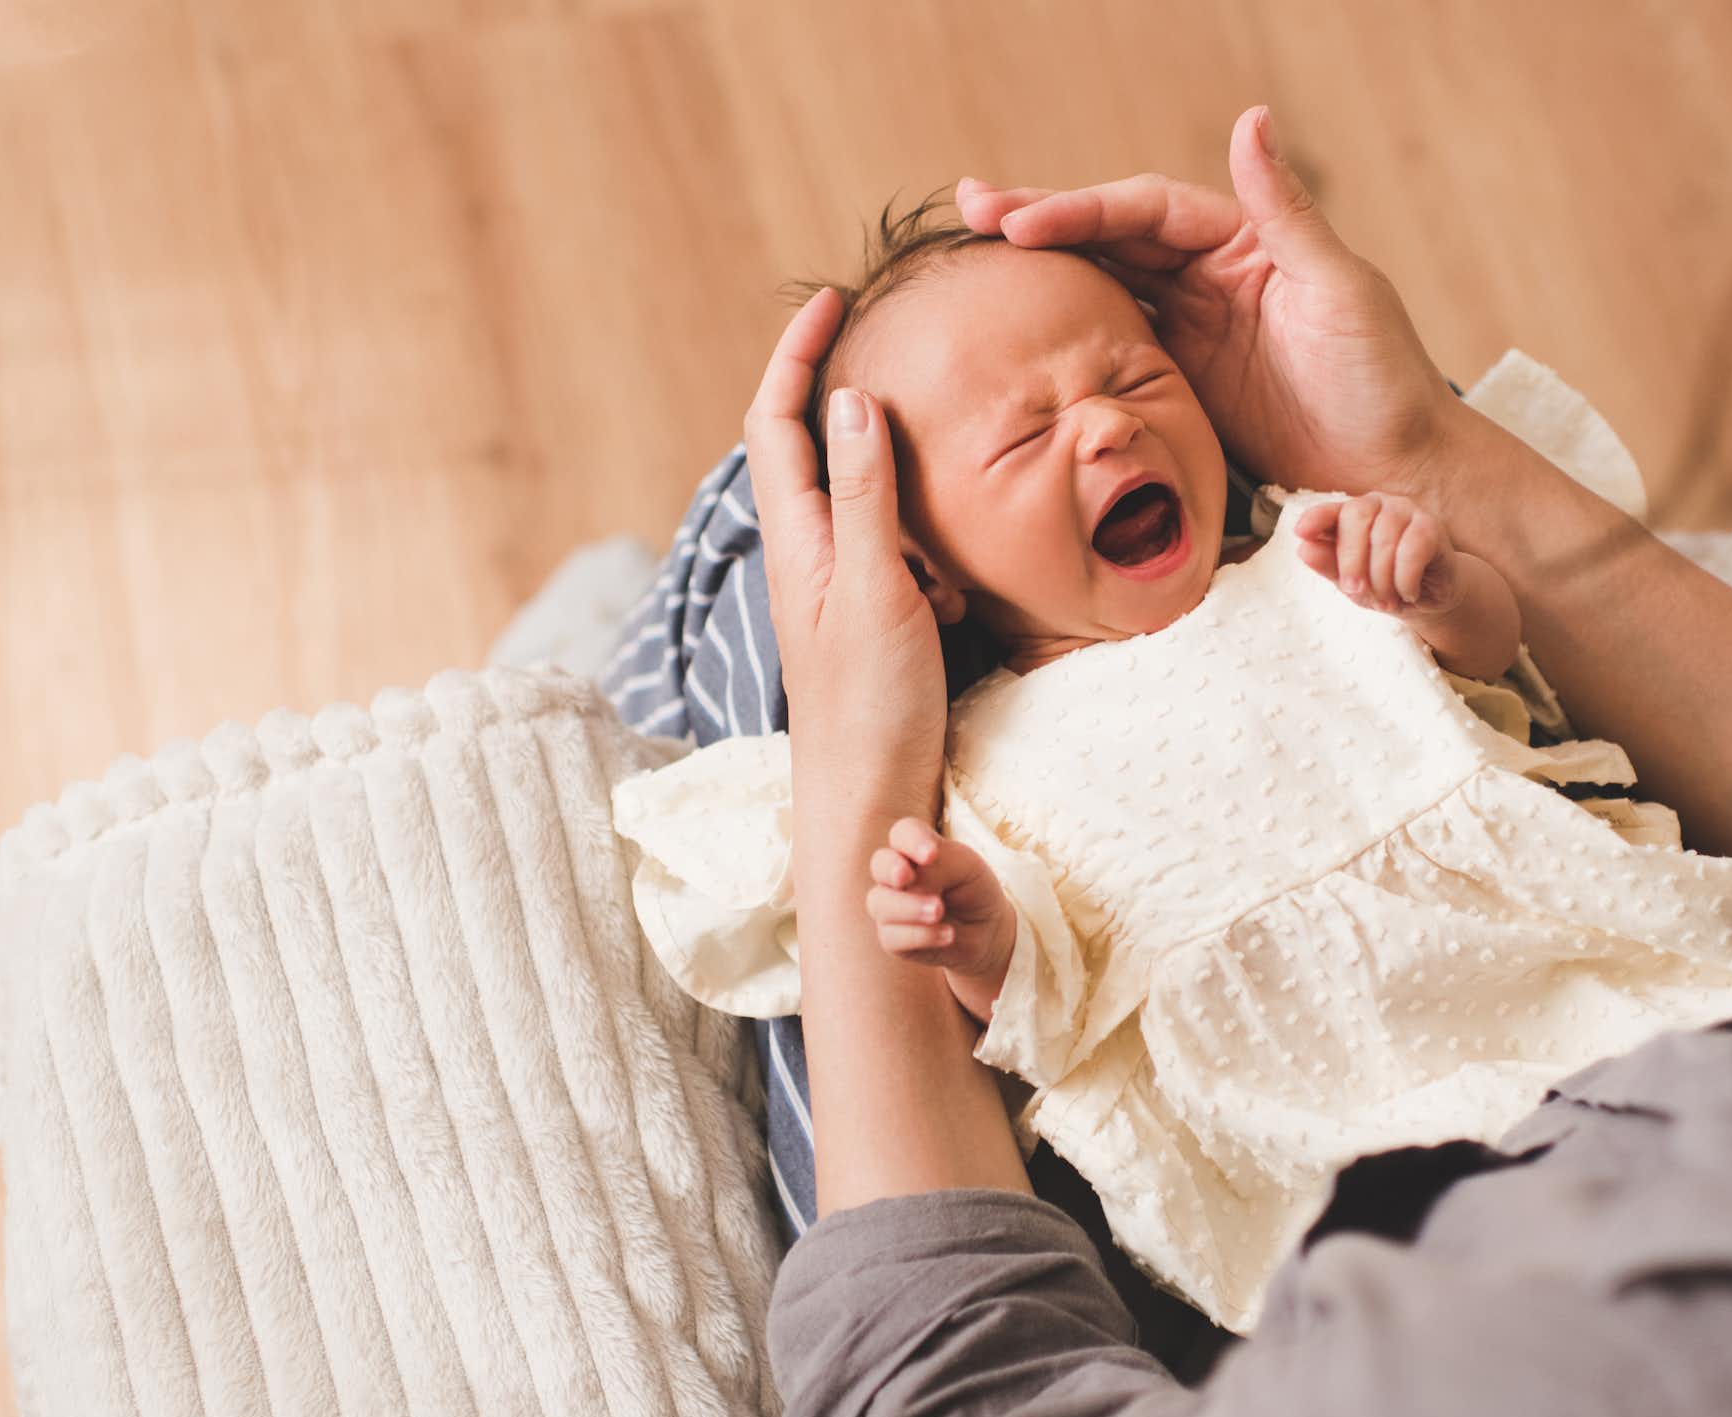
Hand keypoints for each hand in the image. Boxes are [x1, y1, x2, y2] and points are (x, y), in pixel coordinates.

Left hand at [743, 290, 946, 804]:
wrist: (869, 801)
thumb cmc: (871, 706)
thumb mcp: (878, 588)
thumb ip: (865, 495)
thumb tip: (850, 397)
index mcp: (798, 538)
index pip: (778, 419)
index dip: (796, 353)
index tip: (834, 300)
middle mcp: (807, 555)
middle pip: (801, 443)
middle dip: (832, 382)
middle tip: (881, 335)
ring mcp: (835, 586)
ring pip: (846, 489)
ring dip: (878, 447)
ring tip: (930, 421)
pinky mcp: (867, 615)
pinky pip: (884, 538)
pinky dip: (913, 514)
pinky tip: (953, 533)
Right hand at [866, 817, 1016, 1019]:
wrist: (986, 930)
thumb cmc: (973, 889)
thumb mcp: (967, 868)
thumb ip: (940, 865)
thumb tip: (911, 883)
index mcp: (914, 849)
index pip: (903, 833)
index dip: (912, 840)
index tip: (931, 854)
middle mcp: (896, 875)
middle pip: (880, 863)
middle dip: (891, 868)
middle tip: (906, 877)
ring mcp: (890, 907)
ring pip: (880, 902)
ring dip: (910, 906)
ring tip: (939, 911)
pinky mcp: (893, 939)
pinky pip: (892, 937)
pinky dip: (922, 935)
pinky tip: (948, 934)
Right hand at [957, 105, 1463, 503]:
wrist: (1397, 471)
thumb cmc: (1383, 378)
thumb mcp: (1339, 287)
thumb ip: (1286, 210)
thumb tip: (1251, 118)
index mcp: (1242, 241)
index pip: (1145, 210)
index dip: (1081, 209)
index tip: (1019, 219)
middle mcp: (1210, 277)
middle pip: (1111, 238)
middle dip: (1041, 222)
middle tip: (969, 209)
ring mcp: (1192, 333)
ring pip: (1104, 288)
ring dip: (1045, 272)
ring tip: (975, 255)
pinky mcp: (1181, 389)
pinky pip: (1112, 352)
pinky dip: (1067, 337)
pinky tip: (1022, 331)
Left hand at [1293, 493, 1464, 612]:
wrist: (1428, 599)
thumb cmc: (1384, 585)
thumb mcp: (1352, 583)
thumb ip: (1329, 566)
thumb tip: (1303, 549)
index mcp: (1353, 515)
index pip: (1331, 510)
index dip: (1316, 517)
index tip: (1300, 533)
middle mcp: (1379, 505)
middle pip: (1356, 516)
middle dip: (1350, 558)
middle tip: (1353, 590)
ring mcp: (1407, 511)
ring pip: (1385, 536)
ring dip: (1381, 577)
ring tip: (1386, 602)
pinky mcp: (1432, 527)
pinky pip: (1413, 549)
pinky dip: (1405, 578)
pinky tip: (1408, 593)